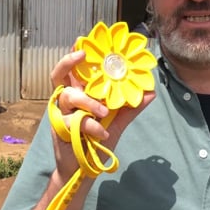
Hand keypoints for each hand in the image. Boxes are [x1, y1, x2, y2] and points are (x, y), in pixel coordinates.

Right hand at [49, 50, 155, 178]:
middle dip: (68, 61)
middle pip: (59, 74)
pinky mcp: (59, 128)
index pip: (75, 70)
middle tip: (82, 55)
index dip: (76, 55)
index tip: (83, 41)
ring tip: (104, 112)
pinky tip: (102, 132)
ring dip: (88, 102)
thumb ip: (131, 107)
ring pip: (68, 96)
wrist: (85, 168)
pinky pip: (74, 121)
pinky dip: (91, 126)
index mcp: (80, 93)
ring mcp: (61, 113)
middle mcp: (67, 100)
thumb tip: (151, 92)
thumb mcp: (118, 122)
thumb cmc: (97, 140)